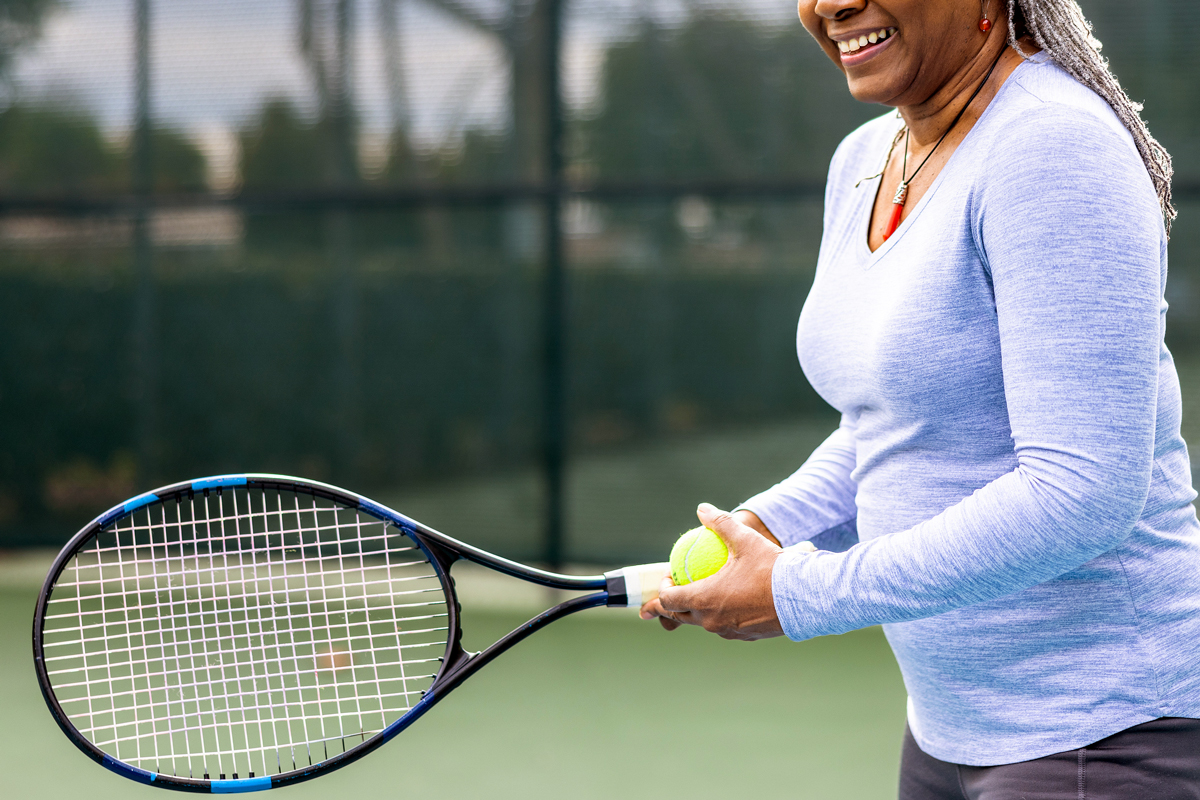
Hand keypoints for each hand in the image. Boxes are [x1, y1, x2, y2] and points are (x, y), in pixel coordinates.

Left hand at [638, 503, 786, 640]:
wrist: (805, 597)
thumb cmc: (772, 568)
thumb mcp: (745, 540)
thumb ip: (721, 523)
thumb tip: (702, 508)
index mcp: (705, 599)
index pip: (668, 600)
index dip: (663, 588)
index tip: (670, 575)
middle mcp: (712, 620)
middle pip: (680, 616)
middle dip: (670, 605)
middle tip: (671, 591)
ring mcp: (728, 631)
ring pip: (703, 623)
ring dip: (695, 610)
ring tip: (699, 594)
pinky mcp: (745, 636)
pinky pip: (724, 626)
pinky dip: (719, 615)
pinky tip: (727, 603)